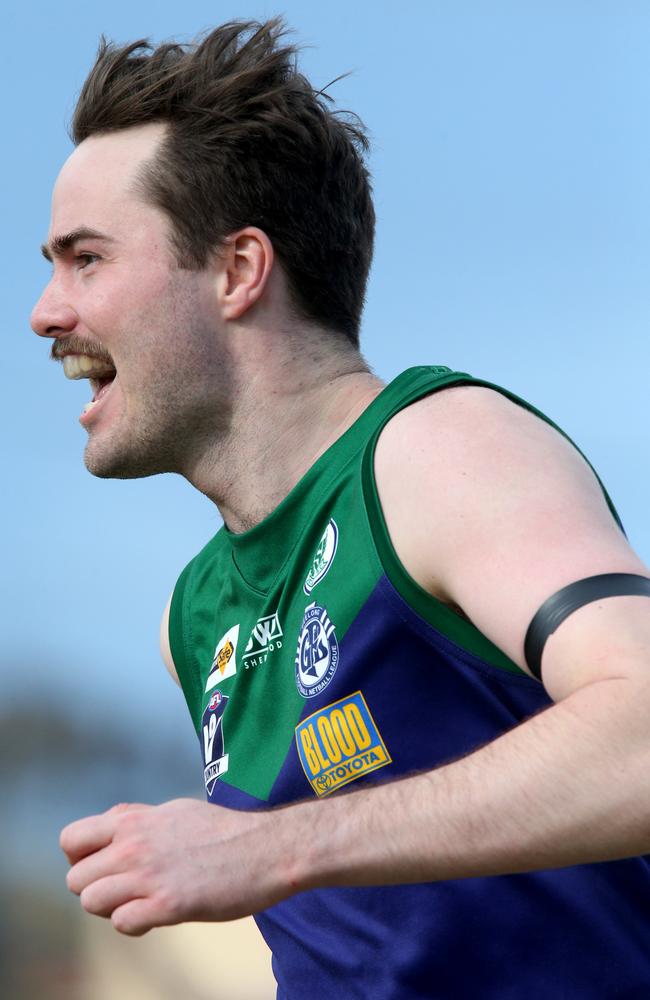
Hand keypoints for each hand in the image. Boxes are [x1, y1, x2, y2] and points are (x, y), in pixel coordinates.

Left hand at [60, 798, 291, 935]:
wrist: (266, 849)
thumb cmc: (224, 831)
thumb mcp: (174, 811)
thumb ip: (139, 819)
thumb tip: (114, 823)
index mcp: (134, 820)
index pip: (70, 839)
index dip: (80, 859)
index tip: (102, 867)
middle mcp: (134, 845)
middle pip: (75, 880)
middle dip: (96, 890)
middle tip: (125, 891)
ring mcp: (149, 875)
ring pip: (91, 902)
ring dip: (112, 909)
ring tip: (140, 903)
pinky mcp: (168, 904)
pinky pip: (122, 923)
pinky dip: (134, 925)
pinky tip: (157, 915)